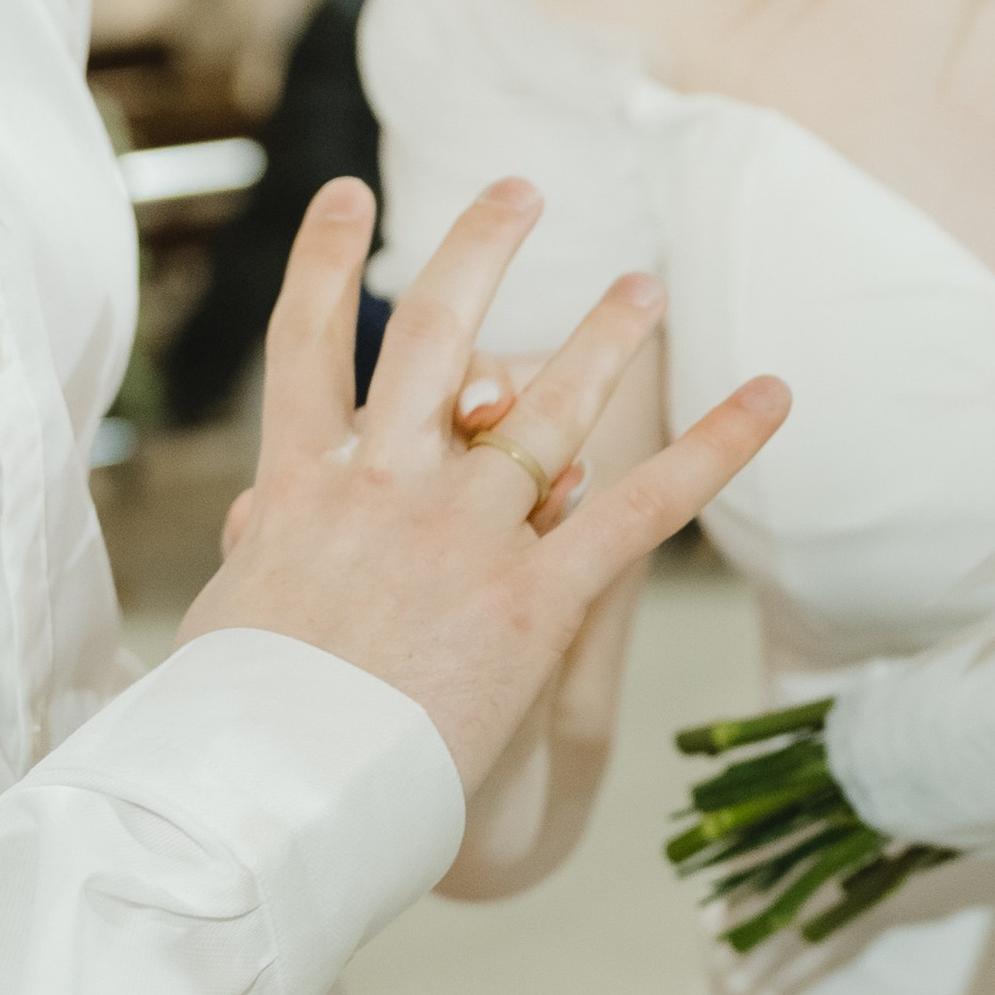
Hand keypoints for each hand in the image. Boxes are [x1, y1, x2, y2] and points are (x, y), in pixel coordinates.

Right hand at [179, 176, 787, 788]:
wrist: (272, 803)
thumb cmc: (231, 740)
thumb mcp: (223, 632)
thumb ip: (259, 559)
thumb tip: (258, 517)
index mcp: (298, 494)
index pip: (307, 351)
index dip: (324, 266)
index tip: (350, 198)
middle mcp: (384, 491)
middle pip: (431, 342)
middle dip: (478, 254)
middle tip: (519, 191)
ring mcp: (461, 537)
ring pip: (543, 410)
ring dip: (601, 339)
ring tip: (642, 287)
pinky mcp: (532, 600)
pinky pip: (639, 509)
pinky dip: (713, 451)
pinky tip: (771, 400)